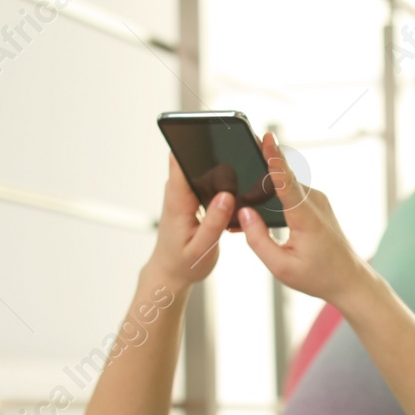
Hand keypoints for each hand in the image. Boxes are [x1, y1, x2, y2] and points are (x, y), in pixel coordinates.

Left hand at [145, 154, 233, 290]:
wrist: (170, 272)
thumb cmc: (183, 263)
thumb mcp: (201, 248)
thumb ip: (214, 223)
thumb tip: (227, 196)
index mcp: (178, 200)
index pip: (179, 159)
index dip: (197, 146)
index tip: (220, 142)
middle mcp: (178, 191)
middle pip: (195, 158)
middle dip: (218, 154)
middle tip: (244, 161)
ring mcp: (184, 192)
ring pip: (202, 167)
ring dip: (222, 169)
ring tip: (243, 177)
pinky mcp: (191, 197)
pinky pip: (205, 179)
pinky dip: (220, 182)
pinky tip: (234, 193)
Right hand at [237, 133, 371, 302]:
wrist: (349, 279)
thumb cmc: (318, 276)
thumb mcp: (281, 267)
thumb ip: (258, 239)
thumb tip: (243, 212)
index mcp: (306, 217)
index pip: (286, 182)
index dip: (274, 158)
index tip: (267, 137)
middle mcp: (314, 201)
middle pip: (280, 179)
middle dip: (256, 171)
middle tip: (234, 158)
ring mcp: (317, 200)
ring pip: (283, 186)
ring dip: (263, 188)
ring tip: (240, 200)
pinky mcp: (315, 202)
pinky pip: (290, 192)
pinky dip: (274, 197)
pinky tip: (259, 208)